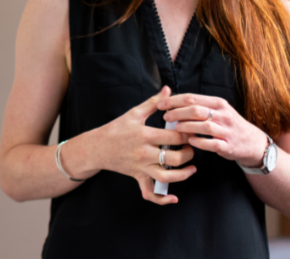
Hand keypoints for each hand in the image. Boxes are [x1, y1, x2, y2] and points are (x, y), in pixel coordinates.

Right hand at [93, 86, 195, 204]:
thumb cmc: (116, 129)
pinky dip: (162, 199)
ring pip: (167, 177)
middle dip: (189, 153)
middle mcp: (144, 153)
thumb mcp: (134, 113)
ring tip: (191, 167)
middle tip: (191, 147)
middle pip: (175, 158)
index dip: (188, 134)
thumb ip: (153, 102)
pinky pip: (150, 193)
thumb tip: (168, 90)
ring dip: (183, 175)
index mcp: (145, 135)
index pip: (174, 137)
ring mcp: (141, 167)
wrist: (96, 147)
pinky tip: (174, 198)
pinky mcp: (138, 177)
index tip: (193, 130)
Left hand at [158, 93, 268, 167]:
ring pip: (204, 126)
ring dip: (187, 126)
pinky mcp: (229, 146)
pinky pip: (212, 143)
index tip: (161, 104)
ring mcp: (227, 131)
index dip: (174, 100)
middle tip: (165, 116)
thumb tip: (172, 101)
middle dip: (177, 112)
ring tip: (175, 128)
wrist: (252, 142)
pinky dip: (200, 142)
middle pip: (196, 110)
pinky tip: (190, 141)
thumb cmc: (228, 124)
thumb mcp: (217, 110)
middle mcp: (223, 115)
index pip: (192, 98)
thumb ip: (198, 105)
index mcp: (218, 103)